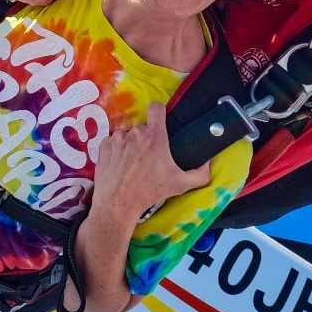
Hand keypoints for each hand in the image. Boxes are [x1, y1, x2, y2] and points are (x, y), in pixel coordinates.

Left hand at [90, 103, 210, 219]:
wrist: (118, 203)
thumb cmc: (149, 192)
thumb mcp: (180, 185)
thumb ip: (199, 174)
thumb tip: (208, 165)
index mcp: (154, 136)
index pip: (157, 108)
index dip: (160, 112)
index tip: (160, 121)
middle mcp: (135, 133)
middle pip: (143, 127)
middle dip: (146, 139)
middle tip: (148, 157)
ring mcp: (117, 138)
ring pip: (127, 135)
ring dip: (131, 145)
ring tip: (132, 164)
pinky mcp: (104, 146)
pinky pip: (113, 142)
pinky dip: (117, 150)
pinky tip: (120, 165)